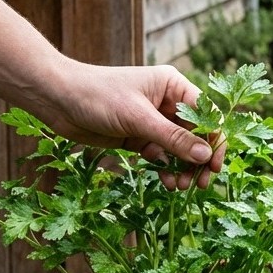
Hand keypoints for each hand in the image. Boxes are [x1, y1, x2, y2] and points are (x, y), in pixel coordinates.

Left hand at [34, 62, 224, 189]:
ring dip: (182, 167)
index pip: (206, 114)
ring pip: (179, 148)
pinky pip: (160, 156)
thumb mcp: (138, 118)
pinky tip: (167, 182)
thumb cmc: (98, 96)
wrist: (57, 100)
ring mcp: (152, 121)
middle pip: (196, 134)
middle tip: (200, 184)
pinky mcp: (138, 137)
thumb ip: (173, 139)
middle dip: (199, 158)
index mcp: (173, 87)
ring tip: (179, 186)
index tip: (214, 165)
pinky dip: (165, 169)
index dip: (215, 139)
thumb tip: (206, 155)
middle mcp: (167, 103)